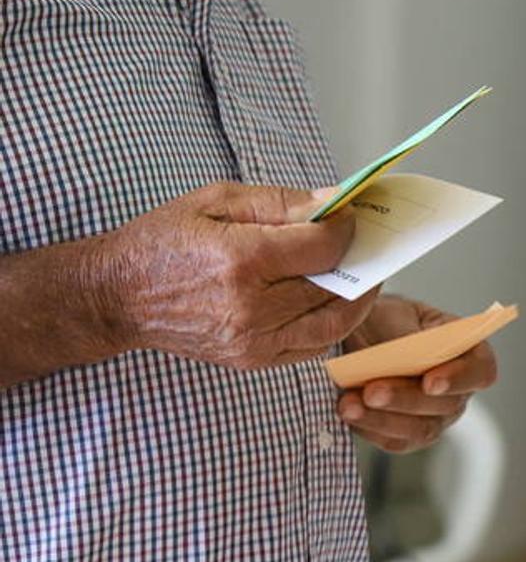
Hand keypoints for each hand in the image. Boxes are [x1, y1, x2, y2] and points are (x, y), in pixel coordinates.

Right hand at [108, 181, 378, 369]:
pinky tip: (336, 304)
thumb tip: (333, 202)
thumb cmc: (165, 241)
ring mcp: (253, 340)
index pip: (322, 247)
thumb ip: (280, 203)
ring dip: (358, 300)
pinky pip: (312, 347)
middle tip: (370, 245)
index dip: (346, 230)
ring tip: (365, 277)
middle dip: (360, 262)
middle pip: (332, 286)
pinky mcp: (252, 359)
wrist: (120, 296)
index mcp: (242, 260)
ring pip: (332, 324)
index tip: (352, 217)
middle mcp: (251, 306)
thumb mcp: (216, 201)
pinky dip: (333, 326)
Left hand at [337, 296, 497, 452]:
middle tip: (372, 391)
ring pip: (421, 429)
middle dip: (406, 399)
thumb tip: (400, 354)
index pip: (481, 370)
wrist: (357, 339)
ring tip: (349, 404)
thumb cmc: (384, 321)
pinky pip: (396, 441)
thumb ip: (405, 334)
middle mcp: (458, 390)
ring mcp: (436, 417)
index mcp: (468, 352)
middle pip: (447, 405)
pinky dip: (370, 428)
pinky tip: (349, 413)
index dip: (460, 379)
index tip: (430, 381)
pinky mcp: (408, 436)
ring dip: (383, 418)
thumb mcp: (395, 313)